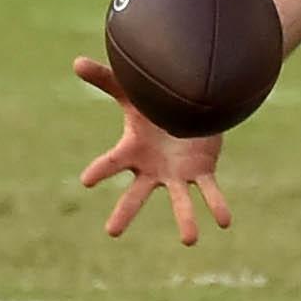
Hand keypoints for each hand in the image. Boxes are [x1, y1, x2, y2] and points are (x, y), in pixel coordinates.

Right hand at [72, 57, 229, 244]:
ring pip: (179, 200)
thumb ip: (105, 78)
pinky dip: (217, 205)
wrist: (186, 106)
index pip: (112, 163)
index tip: (86, 181)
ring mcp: (176, 174)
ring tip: (190, 239)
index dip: (100, 171)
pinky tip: (225, 222)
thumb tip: (76, 60)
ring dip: (185, 219)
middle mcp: (152, 169)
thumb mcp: (129, 91)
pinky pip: (209, 191)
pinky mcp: (200, 171)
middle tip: (111, 232)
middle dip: (125, 212)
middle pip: (137, 194)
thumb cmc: (152, 103)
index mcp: (132, 151)